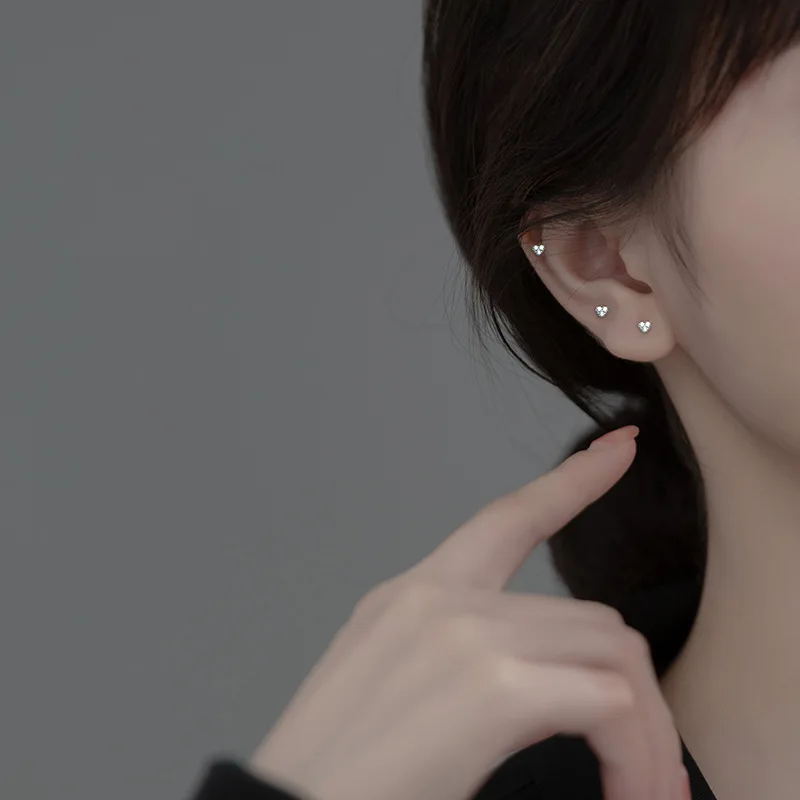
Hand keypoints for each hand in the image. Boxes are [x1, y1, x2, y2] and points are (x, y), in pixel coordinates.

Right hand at [248, 425, 685, 799]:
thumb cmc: (337, 775)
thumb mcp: (389, 689)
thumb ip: (458, 658)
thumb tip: (541, 684)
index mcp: (412, 597)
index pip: (506, 519)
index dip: (572, 480)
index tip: (619, 449)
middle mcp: (438, 601)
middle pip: (590, 620)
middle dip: (637, 694)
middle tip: (650, 769)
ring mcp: (463, 636)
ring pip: (613, 656)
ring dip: (646, 732)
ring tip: (643, 792)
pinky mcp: (490, 688)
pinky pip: (609, 706)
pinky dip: (636, 756)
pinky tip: (626, 793)